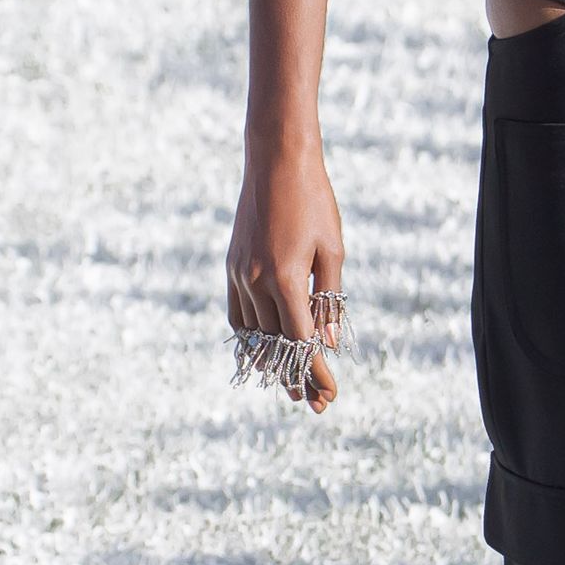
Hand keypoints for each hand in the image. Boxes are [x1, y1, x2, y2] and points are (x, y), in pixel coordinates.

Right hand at [226, 140, 344, 415]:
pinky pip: (237, 314)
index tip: (329, 395)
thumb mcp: (333, 250)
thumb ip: (330, 299)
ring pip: (253, 334)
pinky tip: (264, 349)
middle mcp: (257, 282)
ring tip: (288, 383)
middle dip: (295, 377)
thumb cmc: (314, 202)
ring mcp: (239, 275)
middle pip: (276, 346)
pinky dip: (251, 336)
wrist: (276, 161)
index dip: (316, 372)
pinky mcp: (231, 266)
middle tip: (310, 403)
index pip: (301, 342)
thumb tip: (328, 343)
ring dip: (270, 362)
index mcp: (287, 280)